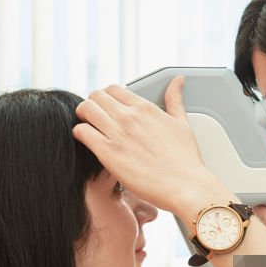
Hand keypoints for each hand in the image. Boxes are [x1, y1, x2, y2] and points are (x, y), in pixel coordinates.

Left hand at [74, 78, 229, 217]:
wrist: (185, 186)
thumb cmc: (185, 159)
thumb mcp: (181, 123)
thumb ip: (175, 99)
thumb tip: (178, 80)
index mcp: (145, 108)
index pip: (114, 89)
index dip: (107, 97)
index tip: (106, 107)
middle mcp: (128, 117)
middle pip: (96, 96)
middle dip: (92, 104)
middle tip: (94, 116)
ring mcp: (117, 134)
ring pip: (86, 109)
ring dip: (83, 115)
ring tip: (87, 126)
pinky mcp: (107, 153)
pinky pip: (82, 132)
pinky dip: (80, 133)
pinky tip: (85, 140)